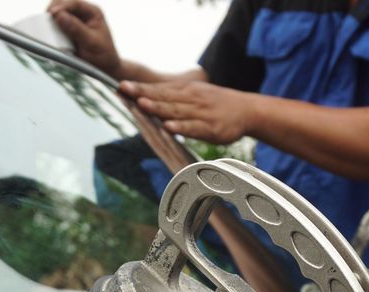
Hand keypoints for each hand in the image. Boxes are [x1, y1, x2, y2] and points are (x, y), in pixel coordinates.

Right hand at [47, 0, 121, 76]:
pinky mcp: (68, 30)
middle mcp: (83, 13)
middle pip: (63, 3)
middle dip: (54, 10)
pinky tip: (49, 33)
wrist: (105, 68)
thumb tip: (59, 15)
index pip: (75, 3)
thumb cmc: (103, 55)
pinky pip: (56, 24)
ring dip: (51, 18)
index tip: (52, 13)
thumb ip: (76, 29)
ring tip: (46, 27)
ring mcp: (75, 21)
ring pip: (58, 13)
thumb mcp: (91, 42)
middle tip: (46, 20)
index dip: (62, 6)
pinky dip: (51, 27)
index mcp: (93, 12)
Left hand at [119, 80, 255, 144]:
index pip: (158, 88)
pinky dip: (180, 127)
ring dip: (158, 107)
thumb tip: (147, 99)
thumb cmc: (215, 105)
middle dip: (143, 93)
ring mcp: (201, 113)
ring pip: (176, 110)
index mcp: (186, 90)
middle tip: (124, 89)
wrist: (247, 110)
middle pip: (163, 97)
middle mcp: (192, 99)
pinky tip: (168, 127)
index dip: (140, 87)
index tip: (121, 86)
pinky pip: (193, 128)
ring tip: (141, 104)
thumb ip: (173, 99)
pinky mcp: (210, 128)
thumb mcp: (194, 95)